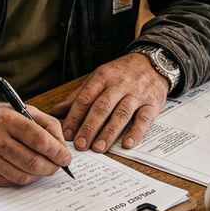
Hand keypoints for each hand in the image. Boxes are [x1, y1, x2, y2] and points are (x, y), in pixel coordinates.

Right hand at [0, 101, 71, 185]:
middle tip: (58, 165)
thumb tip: (62, 146)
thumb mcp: (19, 109)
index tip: (66, 157)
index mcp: (6, 119)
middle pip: (33, 161)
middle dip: (52, 166)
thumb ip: (45, 123)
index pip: (38, 139)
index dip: (56, 151)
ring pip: (24, 175)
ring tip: (44, 167)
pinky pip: (12, 182)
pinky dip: (25, 178)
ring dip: (40, 174)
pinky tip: (27, 170)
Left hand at [53, 53, 167, 152]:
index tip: (67, 134)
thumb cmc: (122, 73)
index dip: (75, 117)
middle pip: (102, 107)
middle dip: (90, 127)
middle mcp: (119, 85)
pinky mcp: (152, 104)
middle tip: (81, 145)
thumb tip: (56, 110)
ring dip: (109, 133)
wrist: (153, 62)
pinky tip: (126, 144)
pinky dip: (135, 132)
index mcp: (103, 77)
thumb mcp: (99, 77)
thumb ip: (79, 95)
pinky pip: (143, 119)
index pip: (85, 98)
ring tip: (98, 148)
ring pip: (121, 114)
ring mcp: (137, 94)